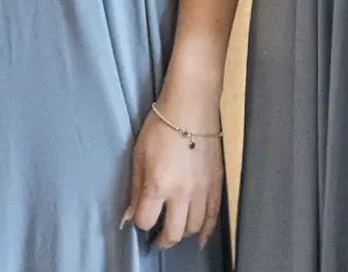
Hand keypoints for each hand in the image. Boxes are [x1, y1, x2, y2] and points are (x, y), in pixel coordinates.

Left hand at [123, 102, 224, 250]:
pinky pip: (213, 216)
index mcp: (158, 185)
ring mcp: (202, 191)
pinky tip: (200, 238)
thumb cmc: (161, 127)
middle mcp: (181, 193)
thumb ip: (136, 188)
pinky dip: (206, 231)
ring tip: (175, 230)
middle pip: (173, 233)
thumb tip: (131, 212)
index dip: (141, 222)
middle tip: (157, 240)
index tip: (140, 217)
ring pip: (193, 228)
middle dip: (162, 240)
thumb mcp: (139, 155)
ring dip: (182, 233)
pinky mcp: (216, 185)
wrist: (191, 107)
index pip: (146, 221)